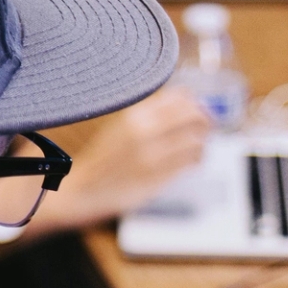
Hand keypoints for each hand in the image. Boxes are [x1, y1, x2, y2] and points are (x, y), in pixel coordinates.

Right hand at [0, 87, 211, 240]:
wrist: (81, 188)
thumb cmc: (103, 157)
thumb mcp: (122, 125)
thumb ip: (151, 113)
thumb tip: (185, 98)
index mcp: (134, 115)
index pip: (179, 98)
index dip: (194, 103)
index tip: (198, 108)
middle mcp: (145, 132)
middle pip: (194, 117)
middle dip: (205, 120)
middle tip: (206, 125)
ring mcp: (153, 157)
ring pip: (197, 141)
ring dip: (203, 141)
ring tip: (198, 144)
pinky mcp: (158, 178)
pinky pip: (190, 163)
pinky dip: (197, 158)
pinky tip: (192, 160)